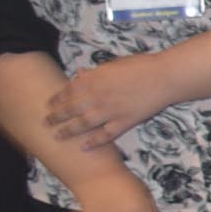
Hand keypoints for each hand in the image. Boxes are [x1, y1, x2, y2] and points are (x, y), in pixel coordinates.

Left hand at [44, 55, 172, 152]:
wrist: (164, 77)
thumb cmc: (141, 66)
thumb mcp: (113, 64)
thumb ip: (94, 72)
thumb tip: (78, 75)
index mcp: (94, 80)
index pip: (68, 91)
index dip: (56, 99)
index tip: (48, 104)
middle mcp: (97, 96)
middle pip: (70, 109)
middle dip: (56, 117)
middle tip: (45, 123)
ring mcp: (109, 111)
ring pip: (83, 124)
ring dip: (68, 131)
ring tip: (58, 136)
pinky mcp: (124, 122)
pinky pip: (105, 135)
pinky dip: (94, 142)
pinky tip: (84, 147)